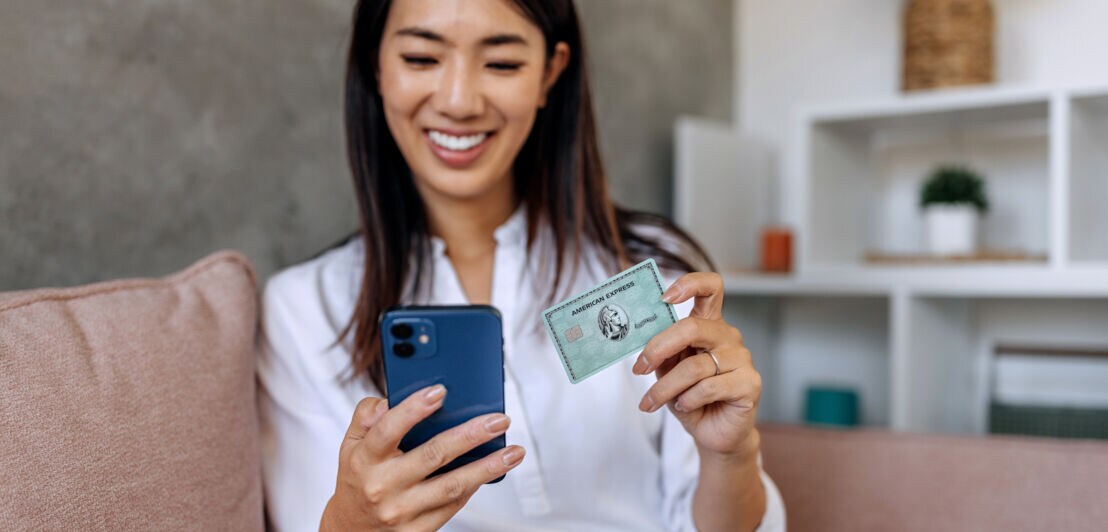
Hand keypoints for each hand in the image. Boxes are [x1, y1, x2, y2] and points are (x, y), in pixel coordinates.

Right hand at [321, 385, 524, 530]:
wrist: (351, 530)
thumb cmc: (358, 478)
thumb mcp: (350, 445)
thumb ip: (366, 416)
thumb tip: (389, 399)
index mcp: (365, 459)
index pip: (388, 430)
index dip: (414, 409)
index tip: (441, 392)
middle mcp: (383, 485)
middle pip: (433, 456)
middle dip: (471, 435)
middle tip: (499, 420)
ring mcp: (401, 511)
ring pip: (452, 486)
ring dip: (487, 467)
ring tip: (513, 451)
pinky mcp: (417, 531)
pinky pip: (453, 506)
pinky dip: (474, 487)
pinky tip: (492, 471)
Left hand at [633, 272, 760, 460]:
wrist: (714, 433)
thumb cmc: (691, 398)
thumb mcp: (669, 371)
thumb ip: (662, 353)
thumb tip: (645, 346)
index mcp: (709, 325)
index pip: (710, 288)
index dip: (690, 284)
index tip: (664, 297)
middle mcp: (728, 337)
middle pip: (693, 327)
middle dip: (659, 347)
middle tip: (640, 367)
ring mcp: (742, 359)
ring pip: (694, 366)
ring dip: (665, 387)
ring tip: (652, 402)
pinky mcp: (750, 383)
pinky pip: (709, 387)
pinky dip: (688, 399)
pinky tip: (684, 406)